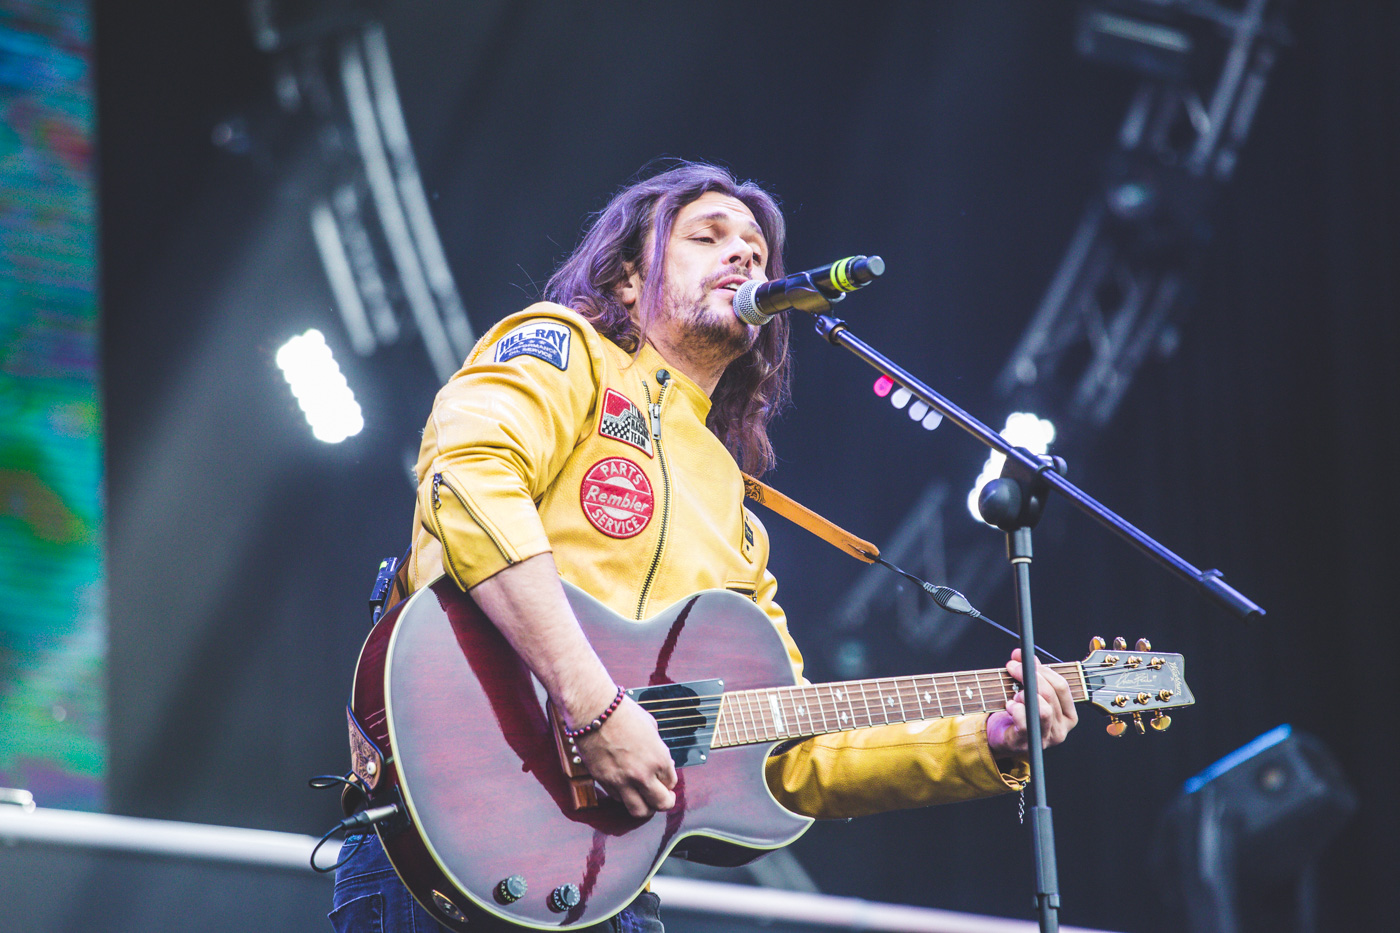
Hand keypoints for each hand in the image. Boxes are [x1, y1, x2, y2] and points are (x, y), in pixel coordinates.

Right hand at [574, 697, 677, 817]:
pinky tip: (625, 786)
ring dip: (645, 806)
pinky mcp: (604, 781)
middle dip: (665, 801)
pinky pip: (618, 798)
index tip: (665, 778)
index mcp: (659, 759)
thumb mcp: (651, 727)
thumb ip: (658, 748)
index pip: (671, 782)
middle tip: (663, 796)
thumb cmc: (622, 713)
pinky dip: (624, 796)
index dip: (669, 780)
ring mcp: (622, 781)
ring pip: (639, 810)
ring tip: (645, 799)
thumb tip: (661, 761)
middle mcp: (642, 774)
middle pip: (661, 804)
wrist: (594, 711)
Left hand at [987, 649, 1077, 757]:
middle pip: (1050, 694)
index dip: (1042, 670)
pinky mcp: (1028, 743)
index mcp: (1067, 714)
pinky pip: (1025, 721)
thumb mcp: (1028, 691)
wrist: (1003, 738)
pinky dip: (1014, 708)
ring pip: (1043, 709)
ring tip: (1015, 695)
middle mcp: (1061, 728)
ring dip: (1025, 695)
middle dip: (1030, 676)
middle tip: (1012, 667)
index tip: (1024, 659)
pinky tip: (1009, 706)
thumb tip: (1020, 654)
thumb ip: (1029, 673)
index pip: (1062, 686)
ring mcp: (1046, 737)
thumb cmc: (1019, 715)